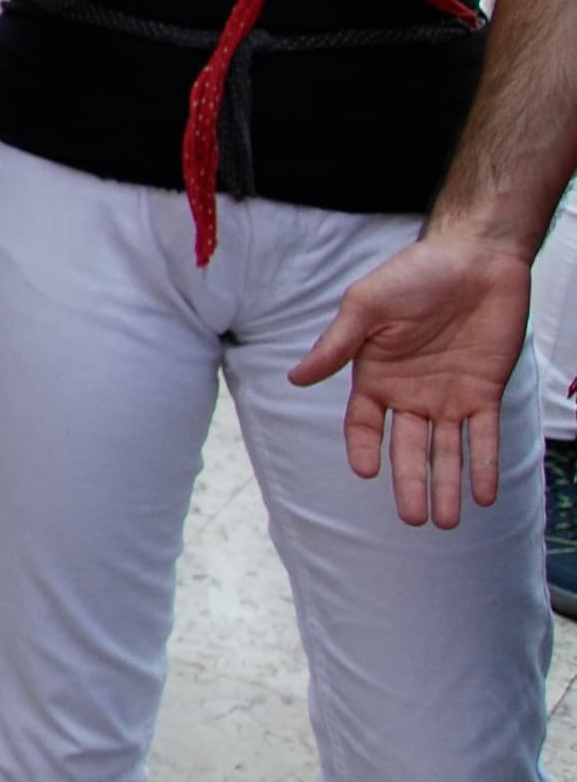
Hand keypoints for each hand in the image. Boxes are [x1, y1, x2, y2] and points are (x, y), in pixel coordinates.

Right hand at [289, 229, 530, 527]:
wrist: (475, 259)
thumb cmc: (415, 275)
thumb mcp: (366, 306)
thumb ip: (337, 345)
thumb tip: (295, 378)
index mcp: (376, 375)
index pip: (363, 424)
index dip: (363, 449)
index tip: (367, 473)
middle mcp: (411, 393)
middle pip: (408, 449)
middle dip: (410, 485)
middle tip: (413, 520)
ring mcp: (450, 395)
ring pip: (446, 452)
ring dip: (447, 486)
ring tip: (447, 521)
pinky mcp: (486, 392)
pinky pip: (485, 437)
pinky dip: (485, 466)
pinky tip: (486, 495)